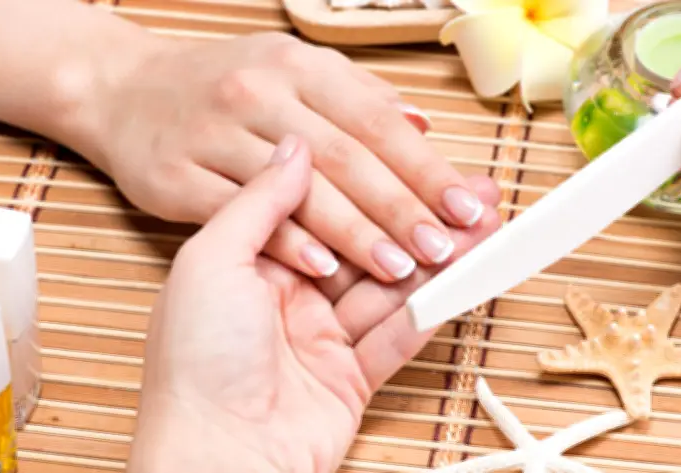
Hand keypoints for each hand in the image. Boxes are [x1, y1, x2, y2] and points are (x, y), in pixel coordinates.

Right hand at [72, 31, 499, 282]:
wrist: (123, 90)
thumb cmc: (218, 85)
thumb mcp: (290, 70)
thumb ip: (358, 97)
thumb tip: (422, 127)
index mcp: (298, 68)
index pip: (376, 122)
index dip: (425, 168)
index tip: (466, 207)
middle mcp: (259, 95)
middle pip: (346, 158)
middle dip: (401, 207)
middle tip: (443, 248)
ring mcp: (214, 135)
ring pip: (298, 190)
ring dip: (354, 232)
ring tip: (399, 267)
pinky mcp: (177, 176)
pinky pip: (239, 214)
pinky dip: (284, 242)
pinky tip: (324, 266)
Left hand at [127, 137, 500, 472]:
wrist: (213, 458)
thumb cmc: (195, 362)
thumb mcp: (212, 262)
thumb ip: (259, 202)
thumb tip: (295, 145)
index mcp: (254, 262)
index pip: (326, 211)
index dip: (374, 186)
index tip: (418, 162)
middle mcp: (289, 296)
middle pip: (367, 247)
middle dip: (419, 220)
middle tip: (470, 195)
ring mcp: (321, 339)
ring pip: (391, 290)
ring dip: (438, 261)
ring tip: (485, 230)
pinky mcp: (349, 378)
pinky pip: (398, 338)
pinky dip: (433, 311)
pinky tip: (465, 280)